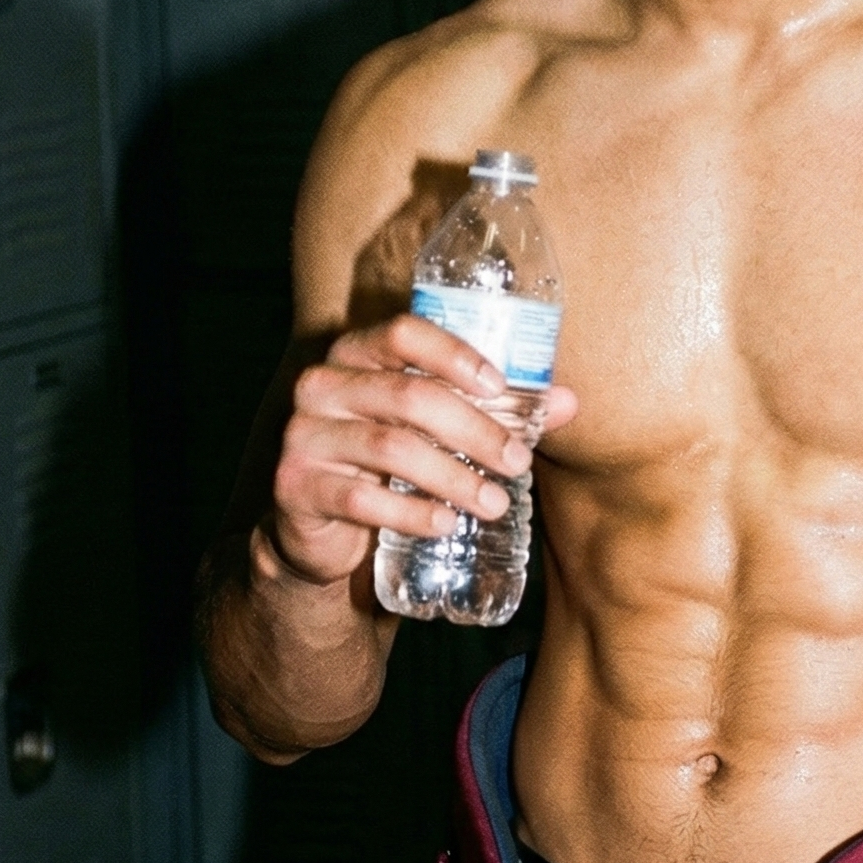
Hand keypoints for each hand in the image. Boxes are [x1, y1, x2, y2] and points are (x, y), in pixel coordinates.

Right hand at [266, 314, 578, 589]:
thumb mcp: (434, 431)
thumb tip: (567, 403)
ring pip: (390, 449)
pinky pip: (360, 498)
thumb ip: (497, 411)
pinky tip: (445, 524)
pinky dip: (411, 513)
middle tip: (517, 462)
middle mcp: (322, 385)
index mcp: (356, 355)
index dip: (454, 355)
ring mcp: (303, 435)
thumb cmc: (386, 465)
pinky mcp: (295, 486)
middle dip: (475, 430)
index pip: (403, 332)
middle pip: (409, 396)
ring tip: (495, 502)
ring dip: (453, 477)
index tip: (501, 387)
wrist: (317, 530)